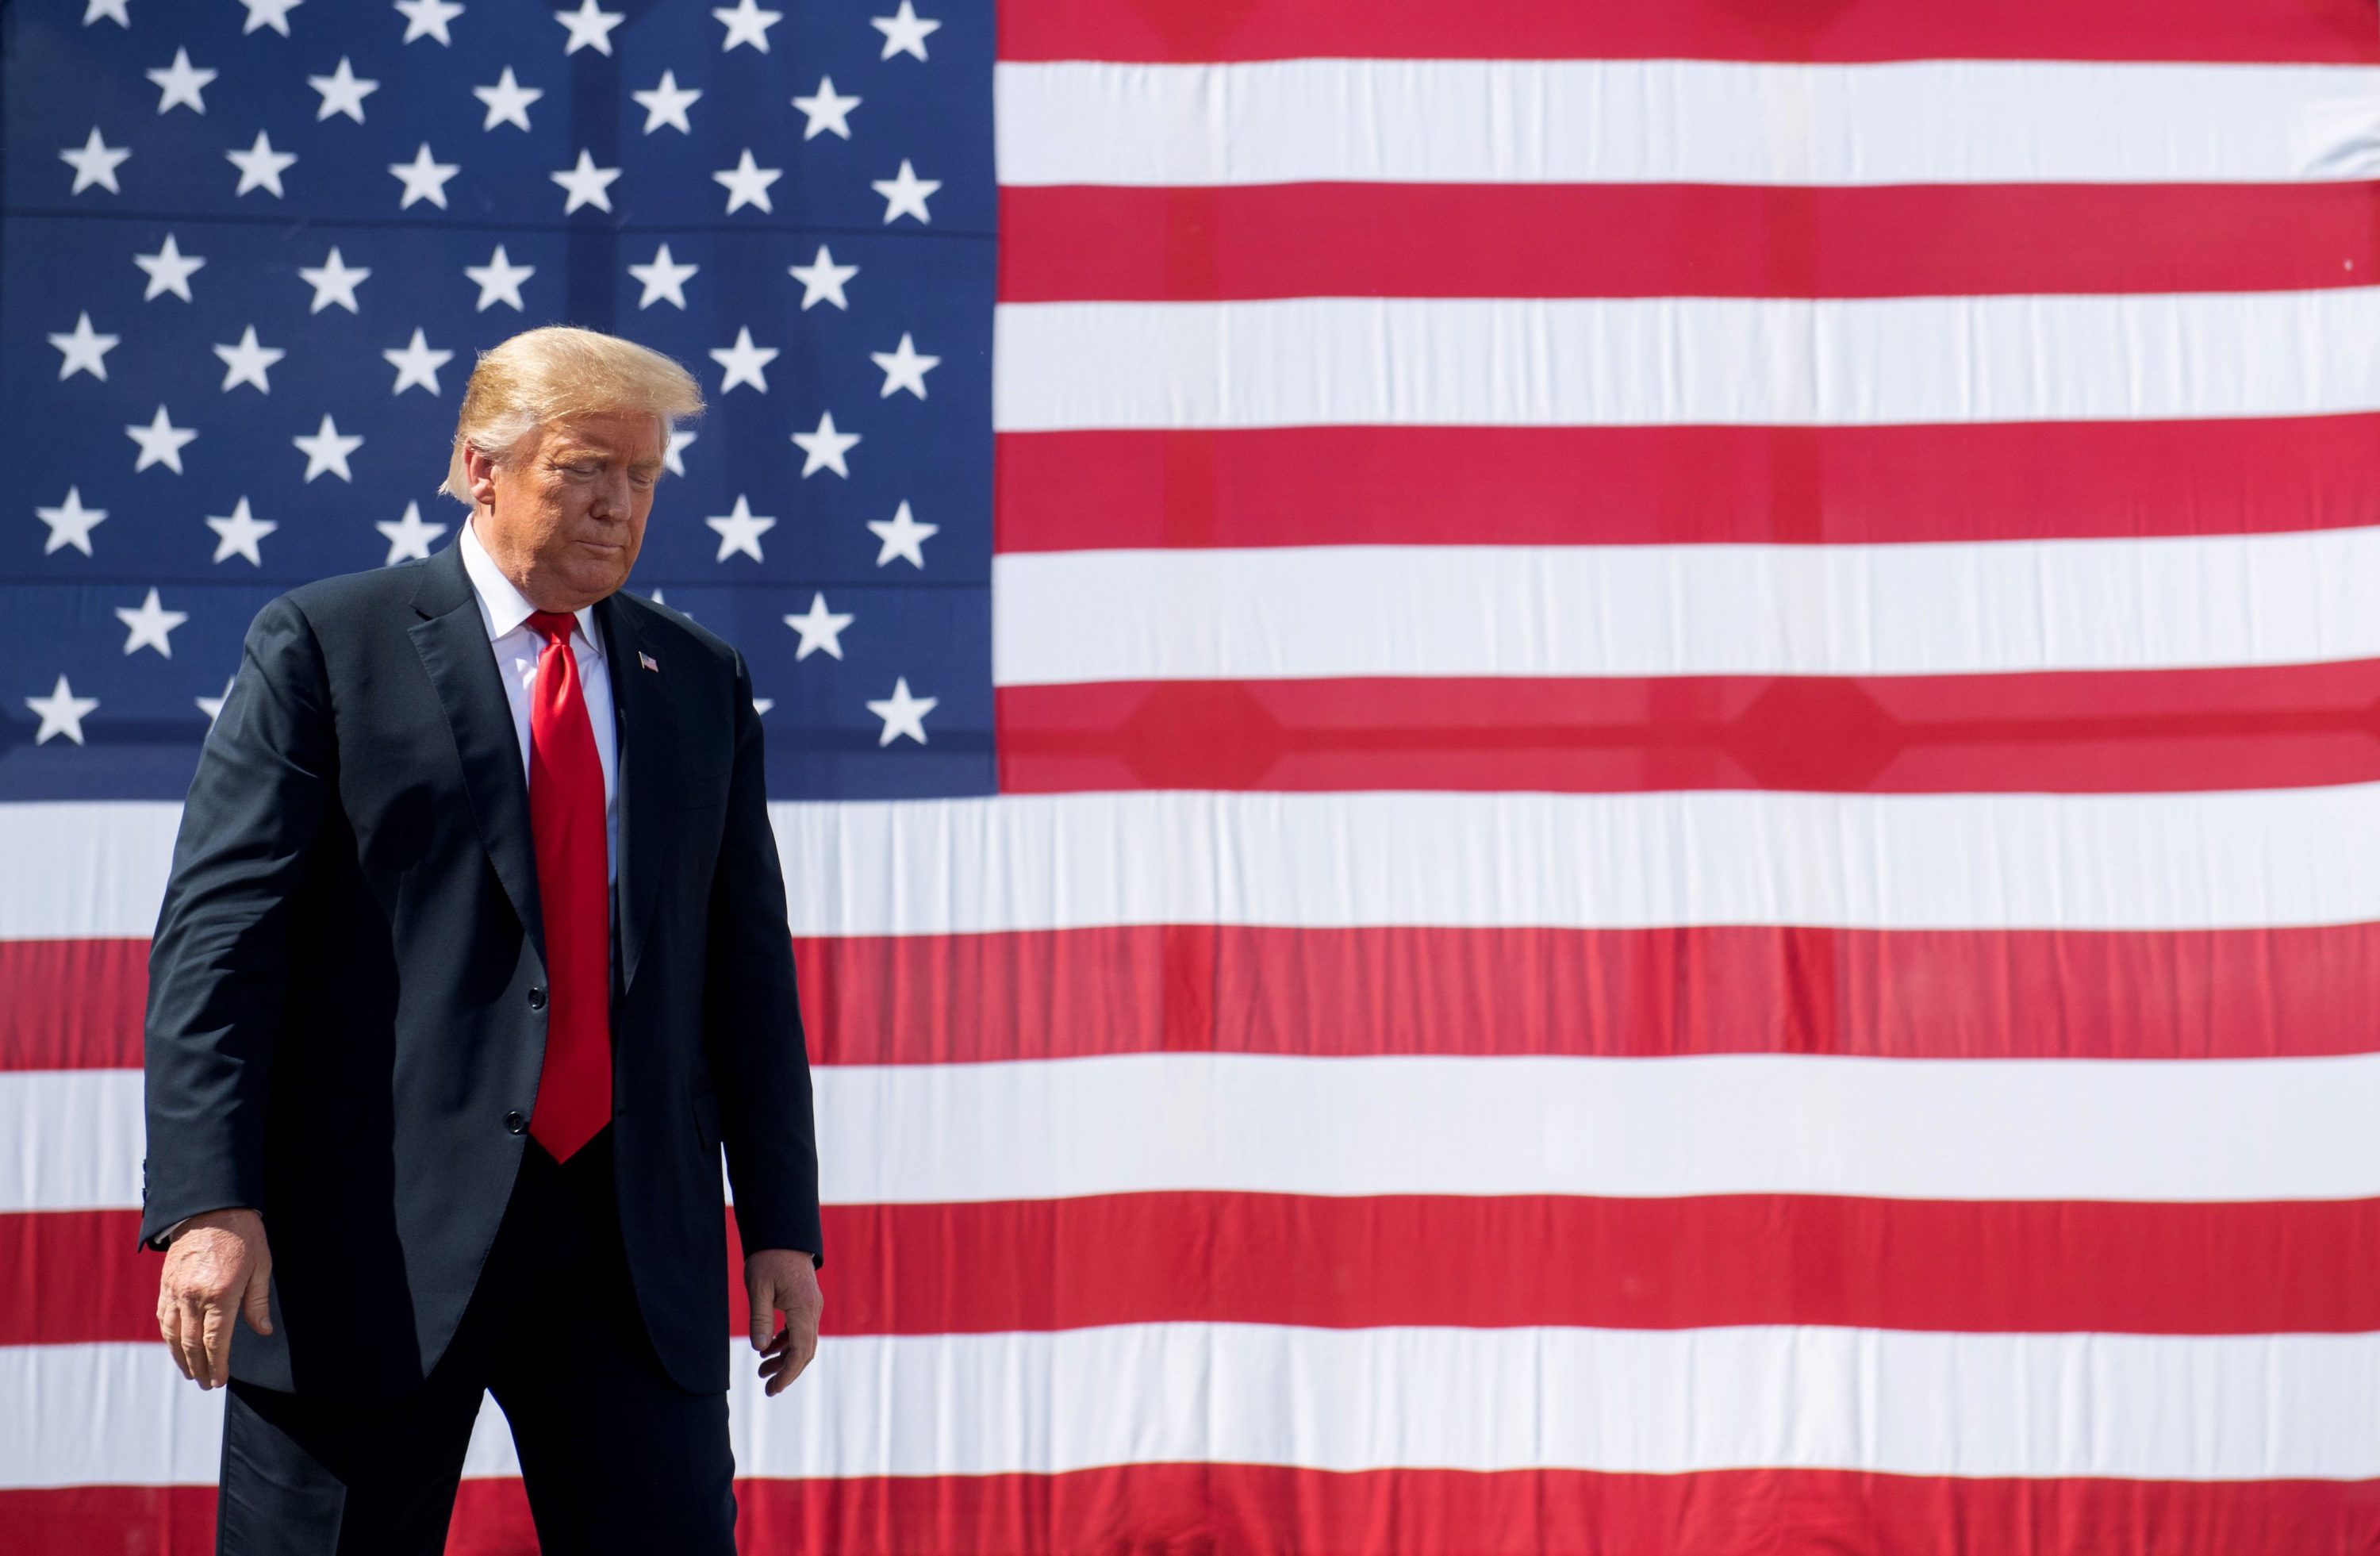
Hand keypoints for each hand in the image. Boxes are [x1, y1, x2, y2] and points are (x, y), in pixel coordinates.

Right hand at [157, 1208, 271, 1389]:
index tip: (219, 1380)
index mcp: (220, 1294)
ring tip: (190, 1372)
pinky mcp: (165, 1283)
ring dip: (180, 1357)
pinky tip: (174, 1346)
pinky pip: (162, 1316)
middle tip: (206, 1383)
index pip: (215, 1341)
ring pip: (172, 1334)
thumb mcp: (262, 1266)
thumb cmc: (243, 1235)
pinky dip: (167, 1336)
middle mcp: (193, 1296)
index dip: (217, 1364)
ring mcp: (175, 1290)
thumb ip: (257, 1302)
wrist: (211, 1205)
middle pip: (191, 1343)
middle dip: (199, 1367)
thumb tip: (262, 1330)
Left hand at [746, 1248, 820, 1396]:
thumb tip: (760, 1349)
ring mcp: (812, 1306)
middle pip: (806, 1351)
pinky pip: (800, 1330)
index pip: (800, 1351)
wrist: (783, 1234)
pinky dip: (787, 1343)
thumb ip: (760, 1320)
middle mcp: (813, 1310)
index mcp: (804, 1308)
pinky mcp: (806, 1302)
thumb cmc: (768, 1258)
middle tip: (768, 1388)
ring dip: (785, 1358)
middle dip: (787, 1371)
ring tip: (762, 1371)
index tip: (773, 1389)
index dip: (788, 1373)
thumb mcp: (758, 1288)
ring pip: (804, 1342)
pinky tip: (769, 1348)